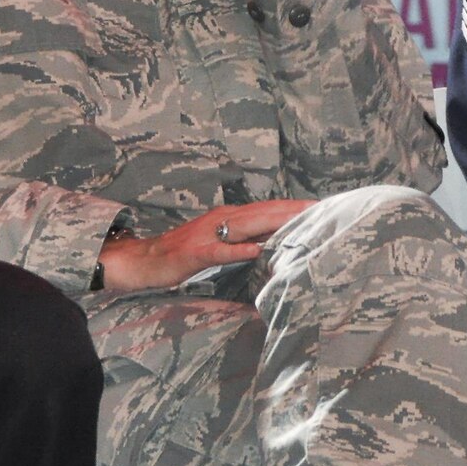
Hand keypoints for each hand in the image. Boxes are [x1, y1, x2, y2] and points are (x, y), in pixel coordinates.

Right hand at [97, 200, 315, 292]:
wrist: (145, 259)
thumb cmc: (183, 253)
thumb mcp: (219, 243)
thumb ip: (244, 239)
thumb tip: (273, 240)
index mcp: (228, 218)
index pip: (266, 210)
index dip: (292, 207)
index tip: (320, 206)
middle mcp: (220, 220)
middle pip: (262, 212)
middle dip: (292, 209)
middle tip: (321, 208)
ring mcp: (207, 235)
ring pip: (245, 225)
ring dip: (273, 221)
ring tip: (298, 219)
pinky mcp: (194, 253)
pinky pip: (218, 251)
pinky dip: (237, 250)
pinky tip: (254, 251)